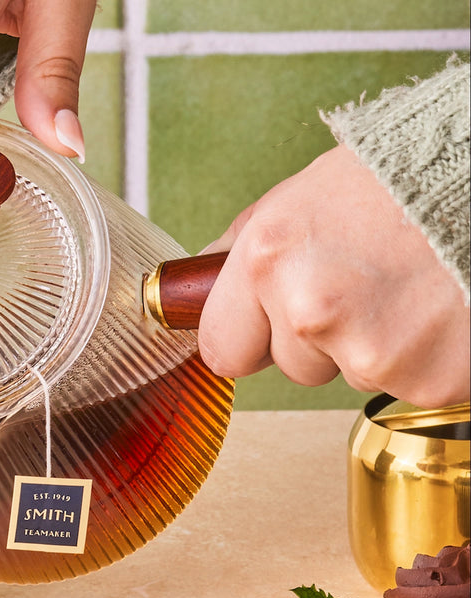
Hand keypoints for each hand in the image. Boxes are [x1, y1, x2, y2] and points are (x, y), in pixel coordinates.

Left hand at [198, 145, 469, 407]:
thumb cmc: (405, 172)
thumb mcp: (304, 194)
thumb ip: (244, 249)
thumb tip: (192, 282)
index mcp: (269, 259)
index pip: (223, 350)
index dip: (252, 338)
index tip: (272, 324)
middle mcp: (311, 310)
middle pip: (292, 367)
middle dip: (323, 338)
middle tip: (370, 280)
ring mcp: (370, 351)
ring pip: (352, 375)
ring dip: (377, 343)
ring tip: (413, 285)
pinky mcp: (426, 380)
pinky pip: (408, 386)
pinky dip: (427, 357)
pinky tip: (443, 308)